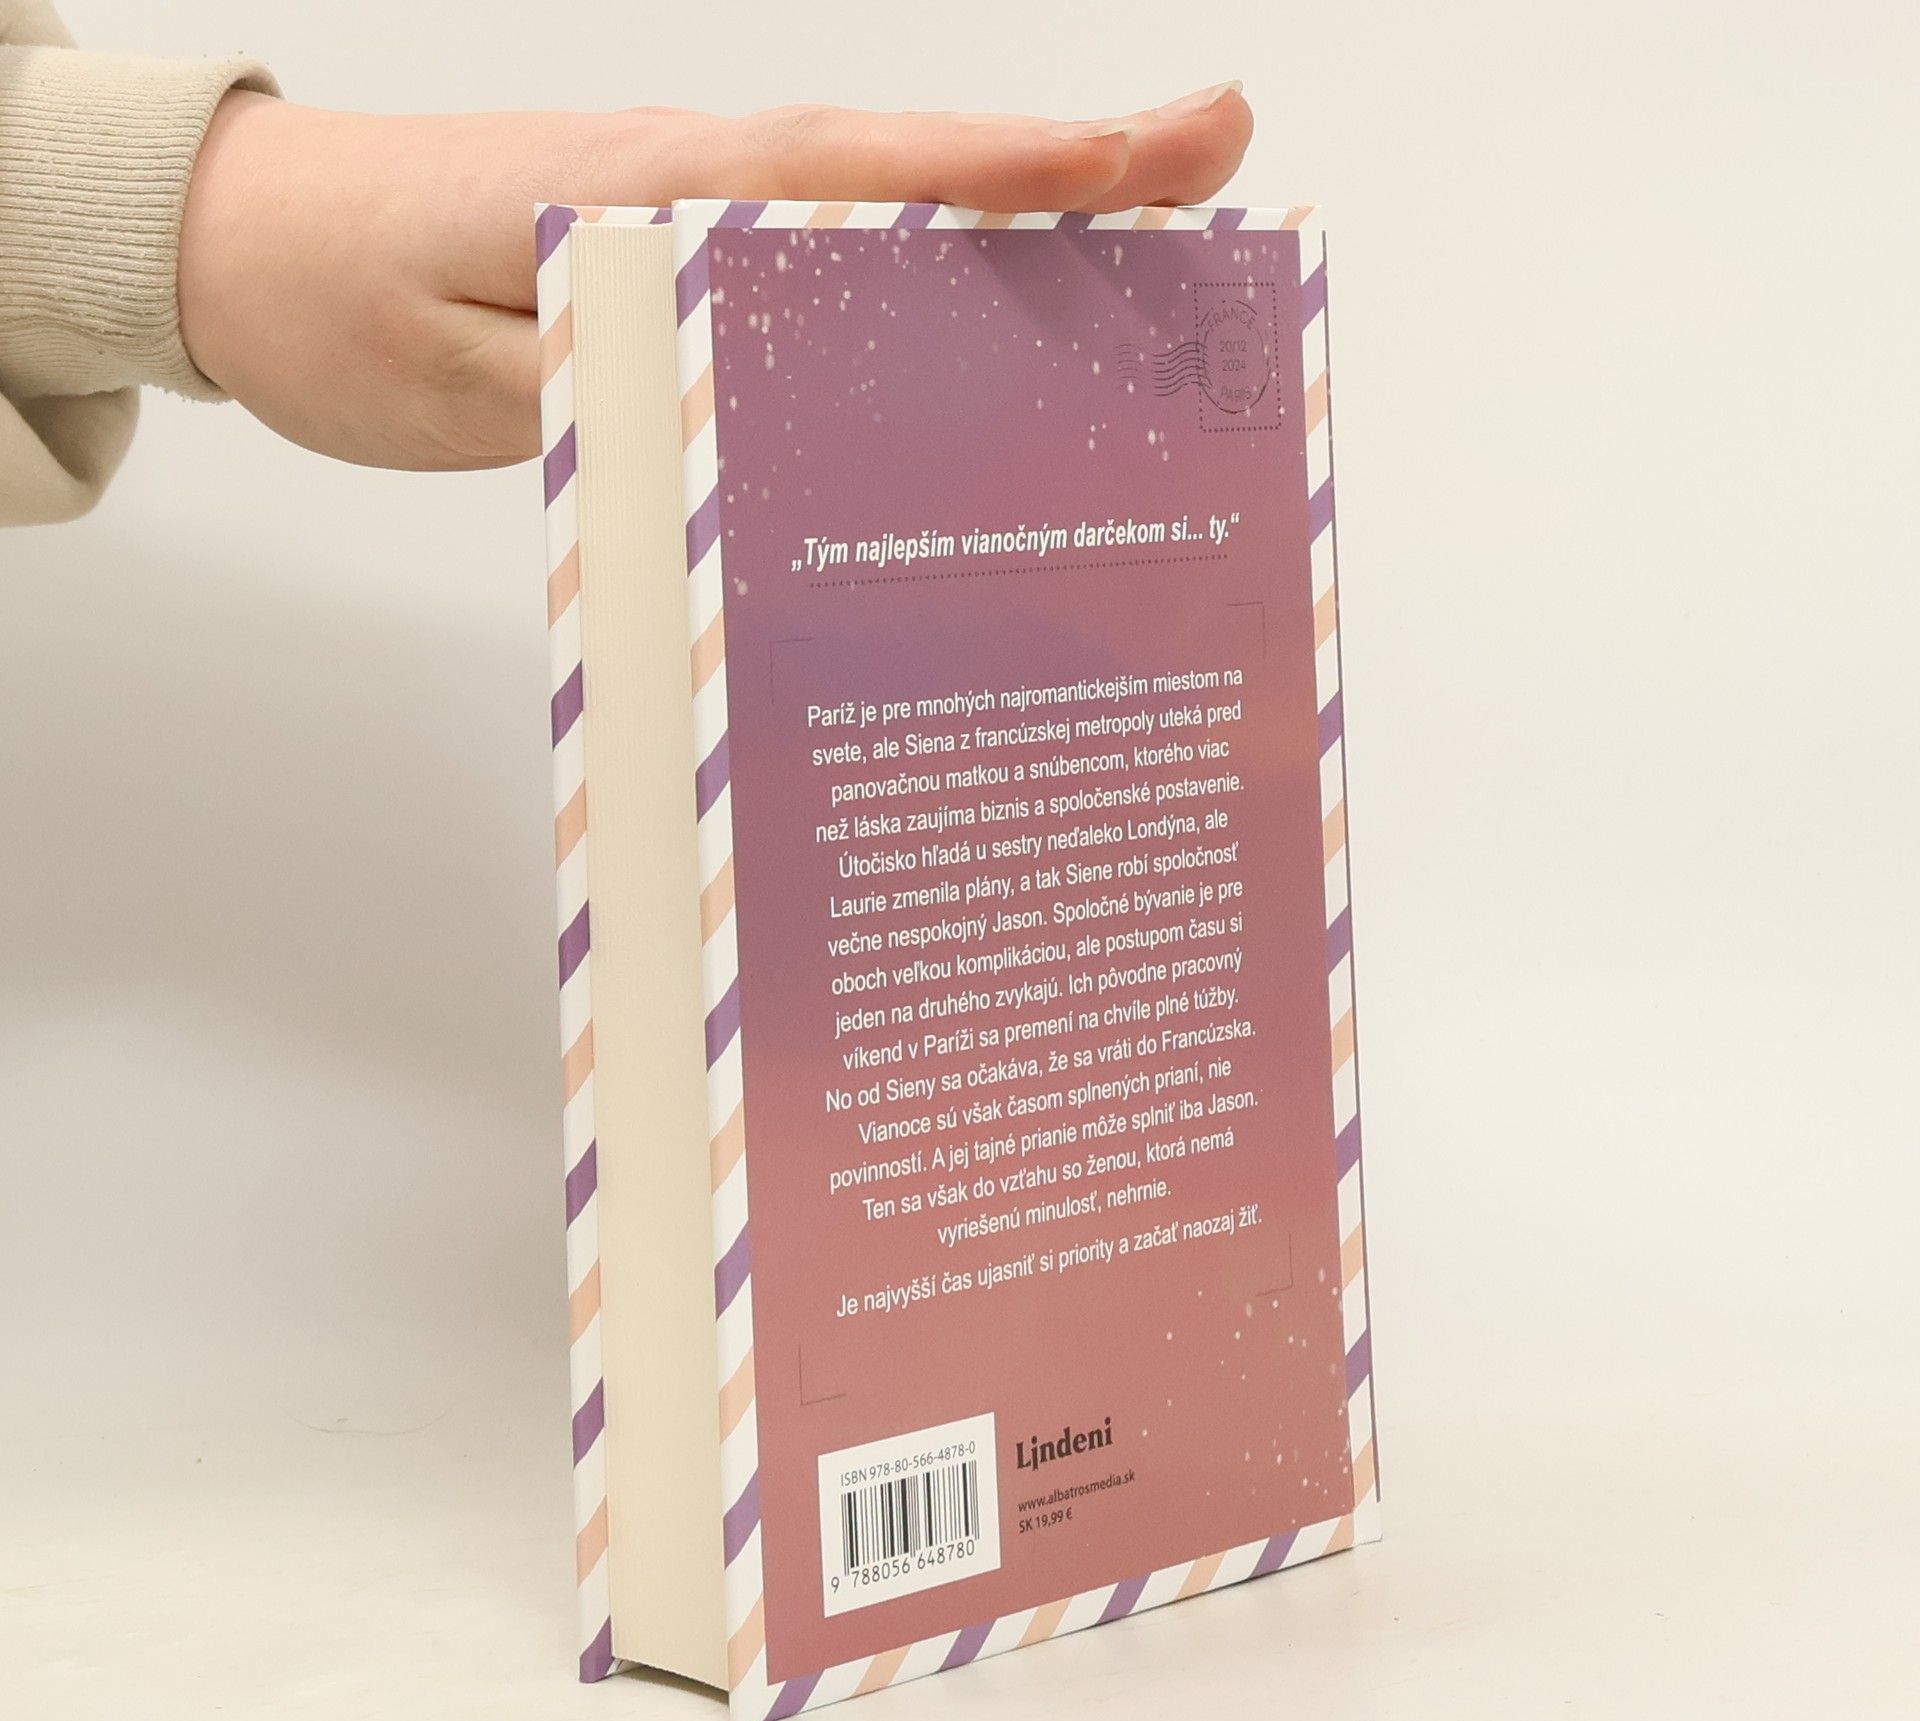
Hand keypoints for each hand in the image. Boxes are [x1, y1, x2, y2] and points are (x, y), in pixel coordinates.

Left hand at [177, 86, 1253, 471]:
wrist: (238, 246)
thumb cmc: (333, 303)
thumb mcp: (463, 372)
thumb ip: (613, 374)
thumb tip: (761, 386)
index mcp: (650, 197)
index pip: (853, 178)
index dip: (1000, 176)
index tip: (1138, 165)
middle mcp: (691, 185)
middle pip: (906, 173)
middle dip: (1065, 173)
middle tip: (1215, 164)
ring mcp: (690, 210)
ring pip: (880, 212)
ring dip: (1014, 220)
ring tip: (1154, 235)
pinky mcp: (676, 251)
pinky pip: (822, 257)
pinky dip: (918, 268)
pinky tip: (979, 309)